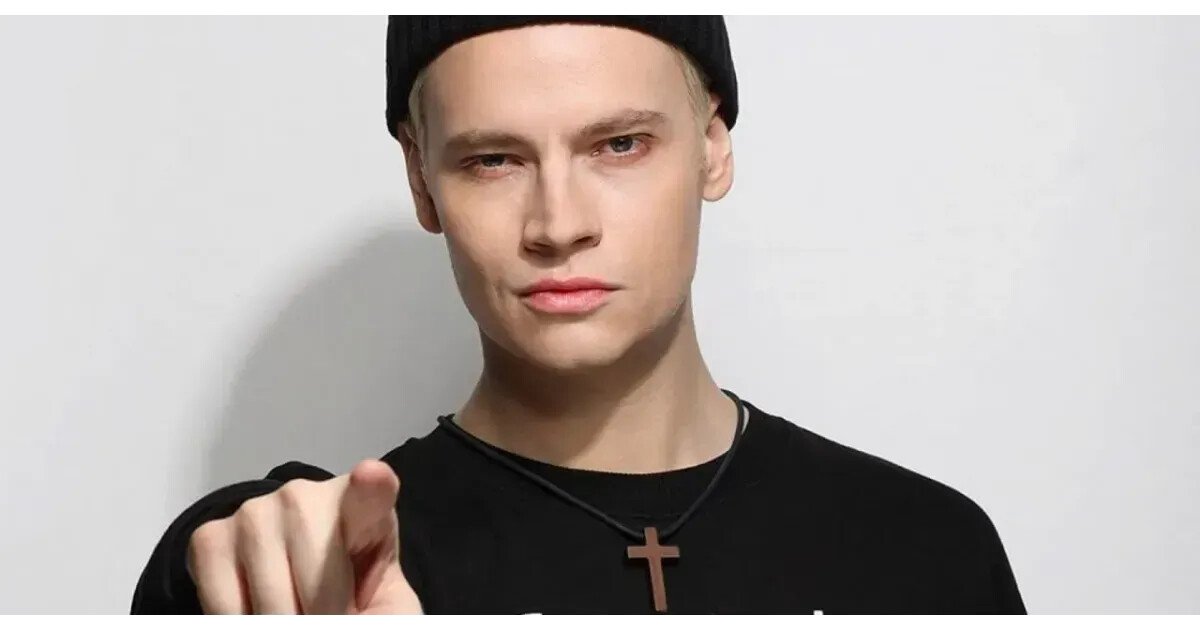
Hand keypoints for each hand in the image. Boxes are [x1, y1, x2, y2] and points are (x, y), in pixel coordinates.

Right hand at [186, 459, 421, 613]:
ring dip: (284, 624)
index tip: (372, 476)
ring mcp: (254, 512)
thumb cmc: (353, 596)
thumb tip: (344, 617)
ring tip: (298, 613)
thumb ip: (382, 613)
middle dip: (323, 617)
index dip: (372, 484)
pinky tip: (260, 611)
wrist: (306, 594)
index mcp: (366, 509)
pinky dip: (244, 625)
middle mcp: (305, 496)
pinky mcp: (209, 537)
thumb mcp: (385, 607)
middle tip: (327, 614)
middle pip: (317, 580)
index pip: (371, 492)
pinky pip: (224, 609)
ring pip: (271, 601)